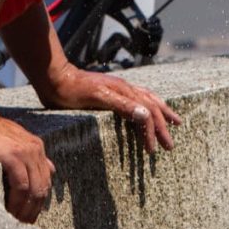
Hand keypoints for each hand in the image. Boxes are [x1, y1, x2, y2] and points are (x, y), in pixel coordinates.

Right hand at [0, 110, 55, 223]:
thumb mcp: (15, 143)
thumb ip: (31, 156)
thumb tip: (51, 169)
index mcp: (36, 148)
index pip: (45, 180)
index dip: (39, 201)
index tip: (30, 214)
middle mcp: (35, 150)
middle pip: (42, 188)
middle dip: (34, 209)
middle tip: (24, 222)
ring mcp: (26, 152)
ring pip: (34, 189)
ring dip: (26, 209)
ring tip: (17, 220)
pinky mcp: (13, 156)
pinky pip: (22, 186)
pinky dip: (17, 201)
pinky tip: (10, 209)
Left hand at [38, 64, 181, 153]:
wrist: (54, 77)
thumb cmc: (72, 91)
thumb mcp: (97, 98)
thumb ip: (122, 105)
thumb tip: (147, 114)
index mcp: (125, 91)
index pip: (147, 113)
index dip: (152, 132)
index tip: (152, 150)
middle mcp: (126, 89)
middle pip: (152, 107)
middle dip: (163, 126)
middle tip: (170, 146)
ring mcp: (119, 89)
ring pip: (149, 100)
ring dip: (162, 114)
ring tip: (174, 122)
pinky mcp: (112, 91)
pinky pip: (138, 98)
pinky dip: (148, 106)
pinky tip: (147, 111)